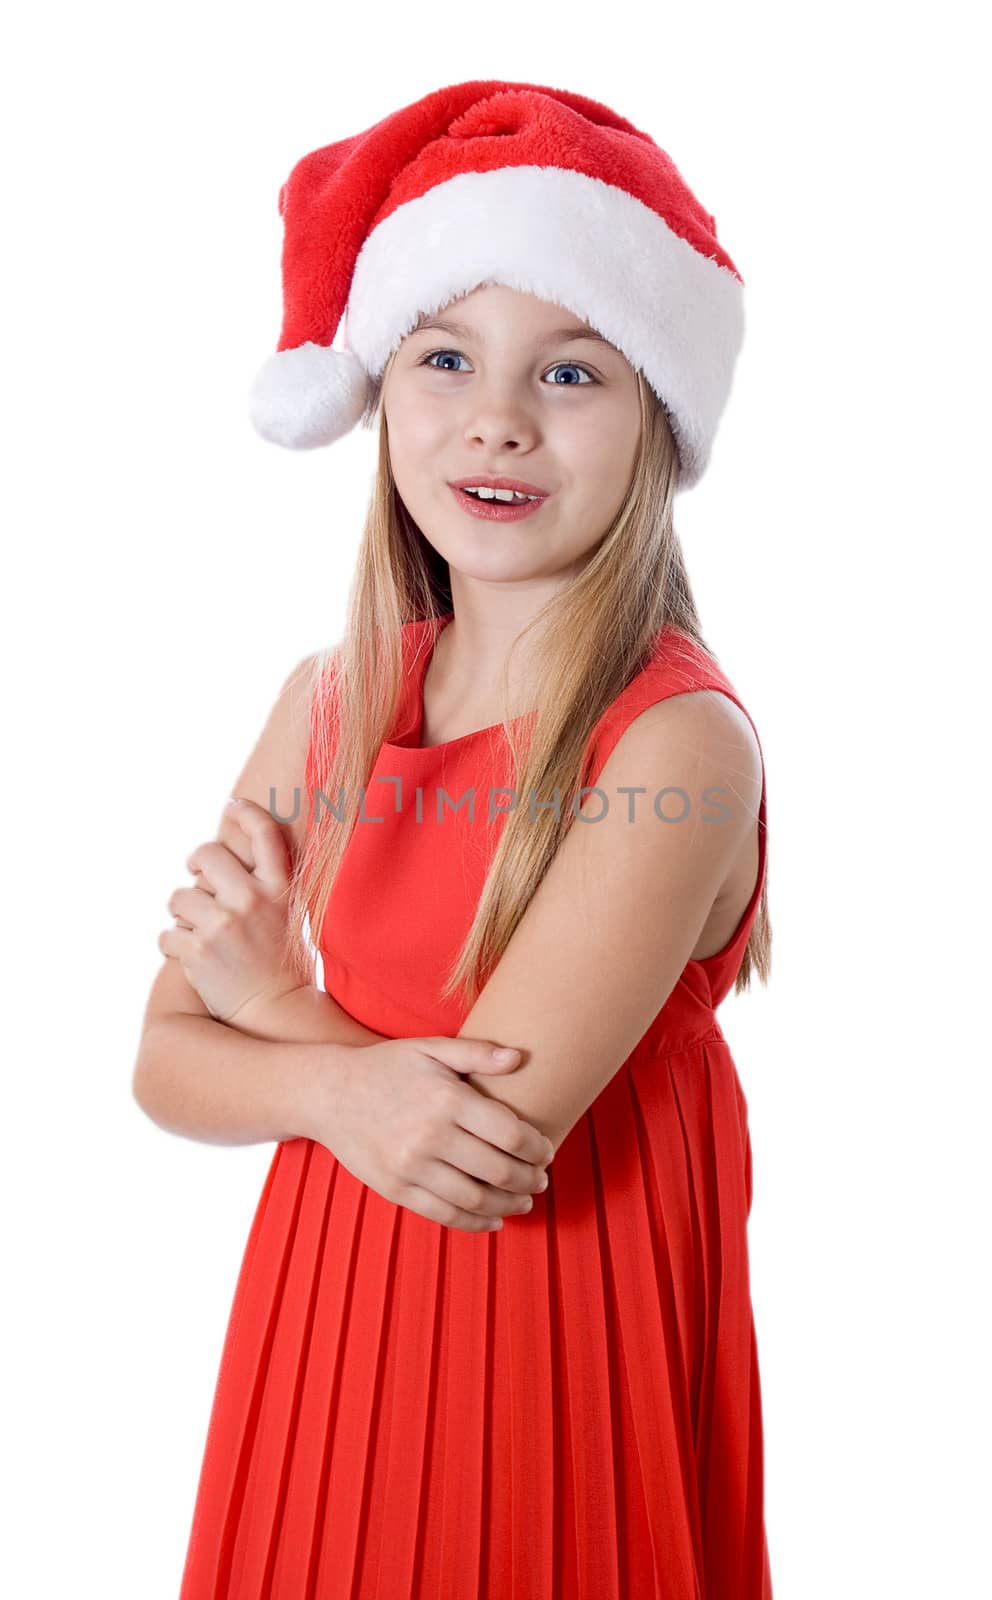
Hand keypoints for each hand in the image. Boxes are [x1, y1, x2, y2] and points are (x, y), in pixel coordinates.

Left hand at [159, 798, 297, 1024]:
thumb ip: (264, 884)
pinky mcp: (197, 950)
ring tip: (202, 934)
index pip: (264, 833)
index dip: (245, 812)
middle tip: (199, 877)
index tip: (232, 808)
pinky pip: (166, 935)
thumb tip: (223, 858)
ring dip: (183, 914)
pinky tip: (195, 959)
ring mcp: (223, 924)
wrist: (277, 1011)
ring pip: (178, 897)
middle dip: (196, 862)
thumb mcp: (288, 915)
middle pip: (206, 853)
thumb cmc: (281, 963)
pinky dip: (174, 947)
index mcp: (279, 888)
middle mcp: (251, 900)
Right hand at [304, 1036, 554, 1233]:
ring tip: (524, 1201)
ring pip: (476, 1199)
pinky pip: (444, 1214)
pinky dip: (475, 1223)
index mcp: (447, 1099)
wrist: (329, 1093)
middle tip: (542, 1180)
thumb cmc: (386, 1067)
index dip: (538, 1148)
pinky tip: (493, 1220)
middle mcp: (431, 1136)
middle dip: (530, 1180)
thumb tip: (519, 1058)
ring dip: (509, 1205)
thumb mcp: (430, 1049)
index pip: (511, 1134)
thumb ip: (476, 1053)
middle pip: (499, 1171)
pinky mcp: (396, 1188)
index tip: (547, 1152)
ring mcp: (411, 1167)